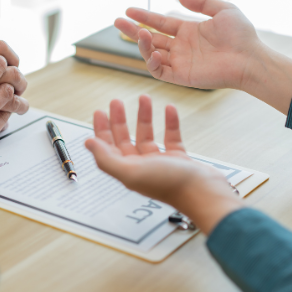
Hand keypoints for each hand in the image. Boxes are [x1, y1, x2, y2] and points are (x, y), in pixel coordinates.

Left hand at [84, 95, 242, 234]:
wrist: (204, 192)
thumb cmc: (169, 184)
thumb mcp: (131, 171)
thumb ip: (106, 158)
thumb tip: (88, 143)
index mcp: (127, 170)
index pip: (107, 148)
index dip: (101, 130)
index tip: (99, 112)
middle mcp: (141, 167)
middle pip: (124, 139)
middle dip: (119, 120)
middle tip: (116, 102)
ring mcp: (160, 163)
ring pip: (147, 135)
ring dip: (144, 117)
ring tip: (144, 98)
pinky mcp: (178, 160)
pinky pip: (171, 137)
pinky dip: (169, 122)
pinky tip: (169, 109)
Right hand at [115, 0, 291, 113]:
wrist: (250, 58)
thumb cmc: (241, 35)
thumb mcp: (223, 9)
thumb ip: (200, 1)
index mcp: (188, 32)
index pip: (160, 23)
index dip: (144, 16)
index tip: (128, 10)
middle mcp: (181, 47)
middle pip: (150, 38)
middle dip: (133, 30)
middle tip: (117, 22)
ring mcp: (180, 62)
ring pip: (151, 54)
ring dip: (141, 44)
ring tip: (139, 33)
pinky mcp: (182, 77)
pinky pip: (159, 71)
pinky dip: (151, 63)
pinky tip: (152, 51)